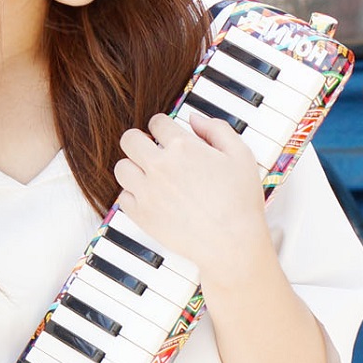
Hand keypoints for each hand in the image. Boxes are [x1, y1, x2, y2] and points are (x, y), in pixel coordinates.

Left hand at [115, 112, 267, 278]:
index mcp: (183, 147)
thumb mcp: (241, 155)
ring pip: (121, 167)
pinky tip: (149, 197)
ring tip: (148, 175)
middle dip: (140, 141)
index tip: (167, 135)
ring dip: (133, 167)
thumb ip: (217, 129)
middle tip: (151, 151)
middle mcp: (159, 166)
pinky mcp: (142, 215)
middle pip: (129, 140)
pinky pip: (123, 197)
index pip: (156, 122)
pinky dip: (133, 195)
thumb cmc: (240, 201)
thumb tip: (194, 118)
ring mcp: (147, 191)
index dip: (162, 126)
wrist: (232, 243)